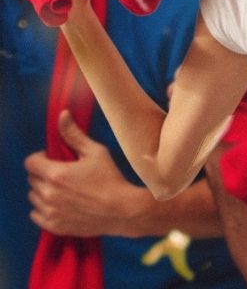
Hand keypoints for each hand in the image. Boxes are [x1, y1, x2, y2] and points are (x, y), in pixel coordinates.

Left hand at [25, 112, 143, 237]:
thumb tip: (62, 115)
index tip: (54, 159)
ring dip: (43, 191)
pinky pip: (36, 214)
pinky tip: (61, 204)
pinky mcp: (52, 225)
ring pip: (33, 197)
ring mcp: (49, 211)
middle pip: (32, 179)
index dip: (41, 158)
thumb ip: (74, 135)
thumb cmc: (111, 178)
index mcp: (56, 174)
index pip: (30, 162)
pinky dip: (44, 209)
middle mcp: (48, 193)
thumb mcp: (96, 152)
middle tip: (64, 174)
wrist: (122, 210)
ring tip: (64, 190)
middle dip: (44, 174)